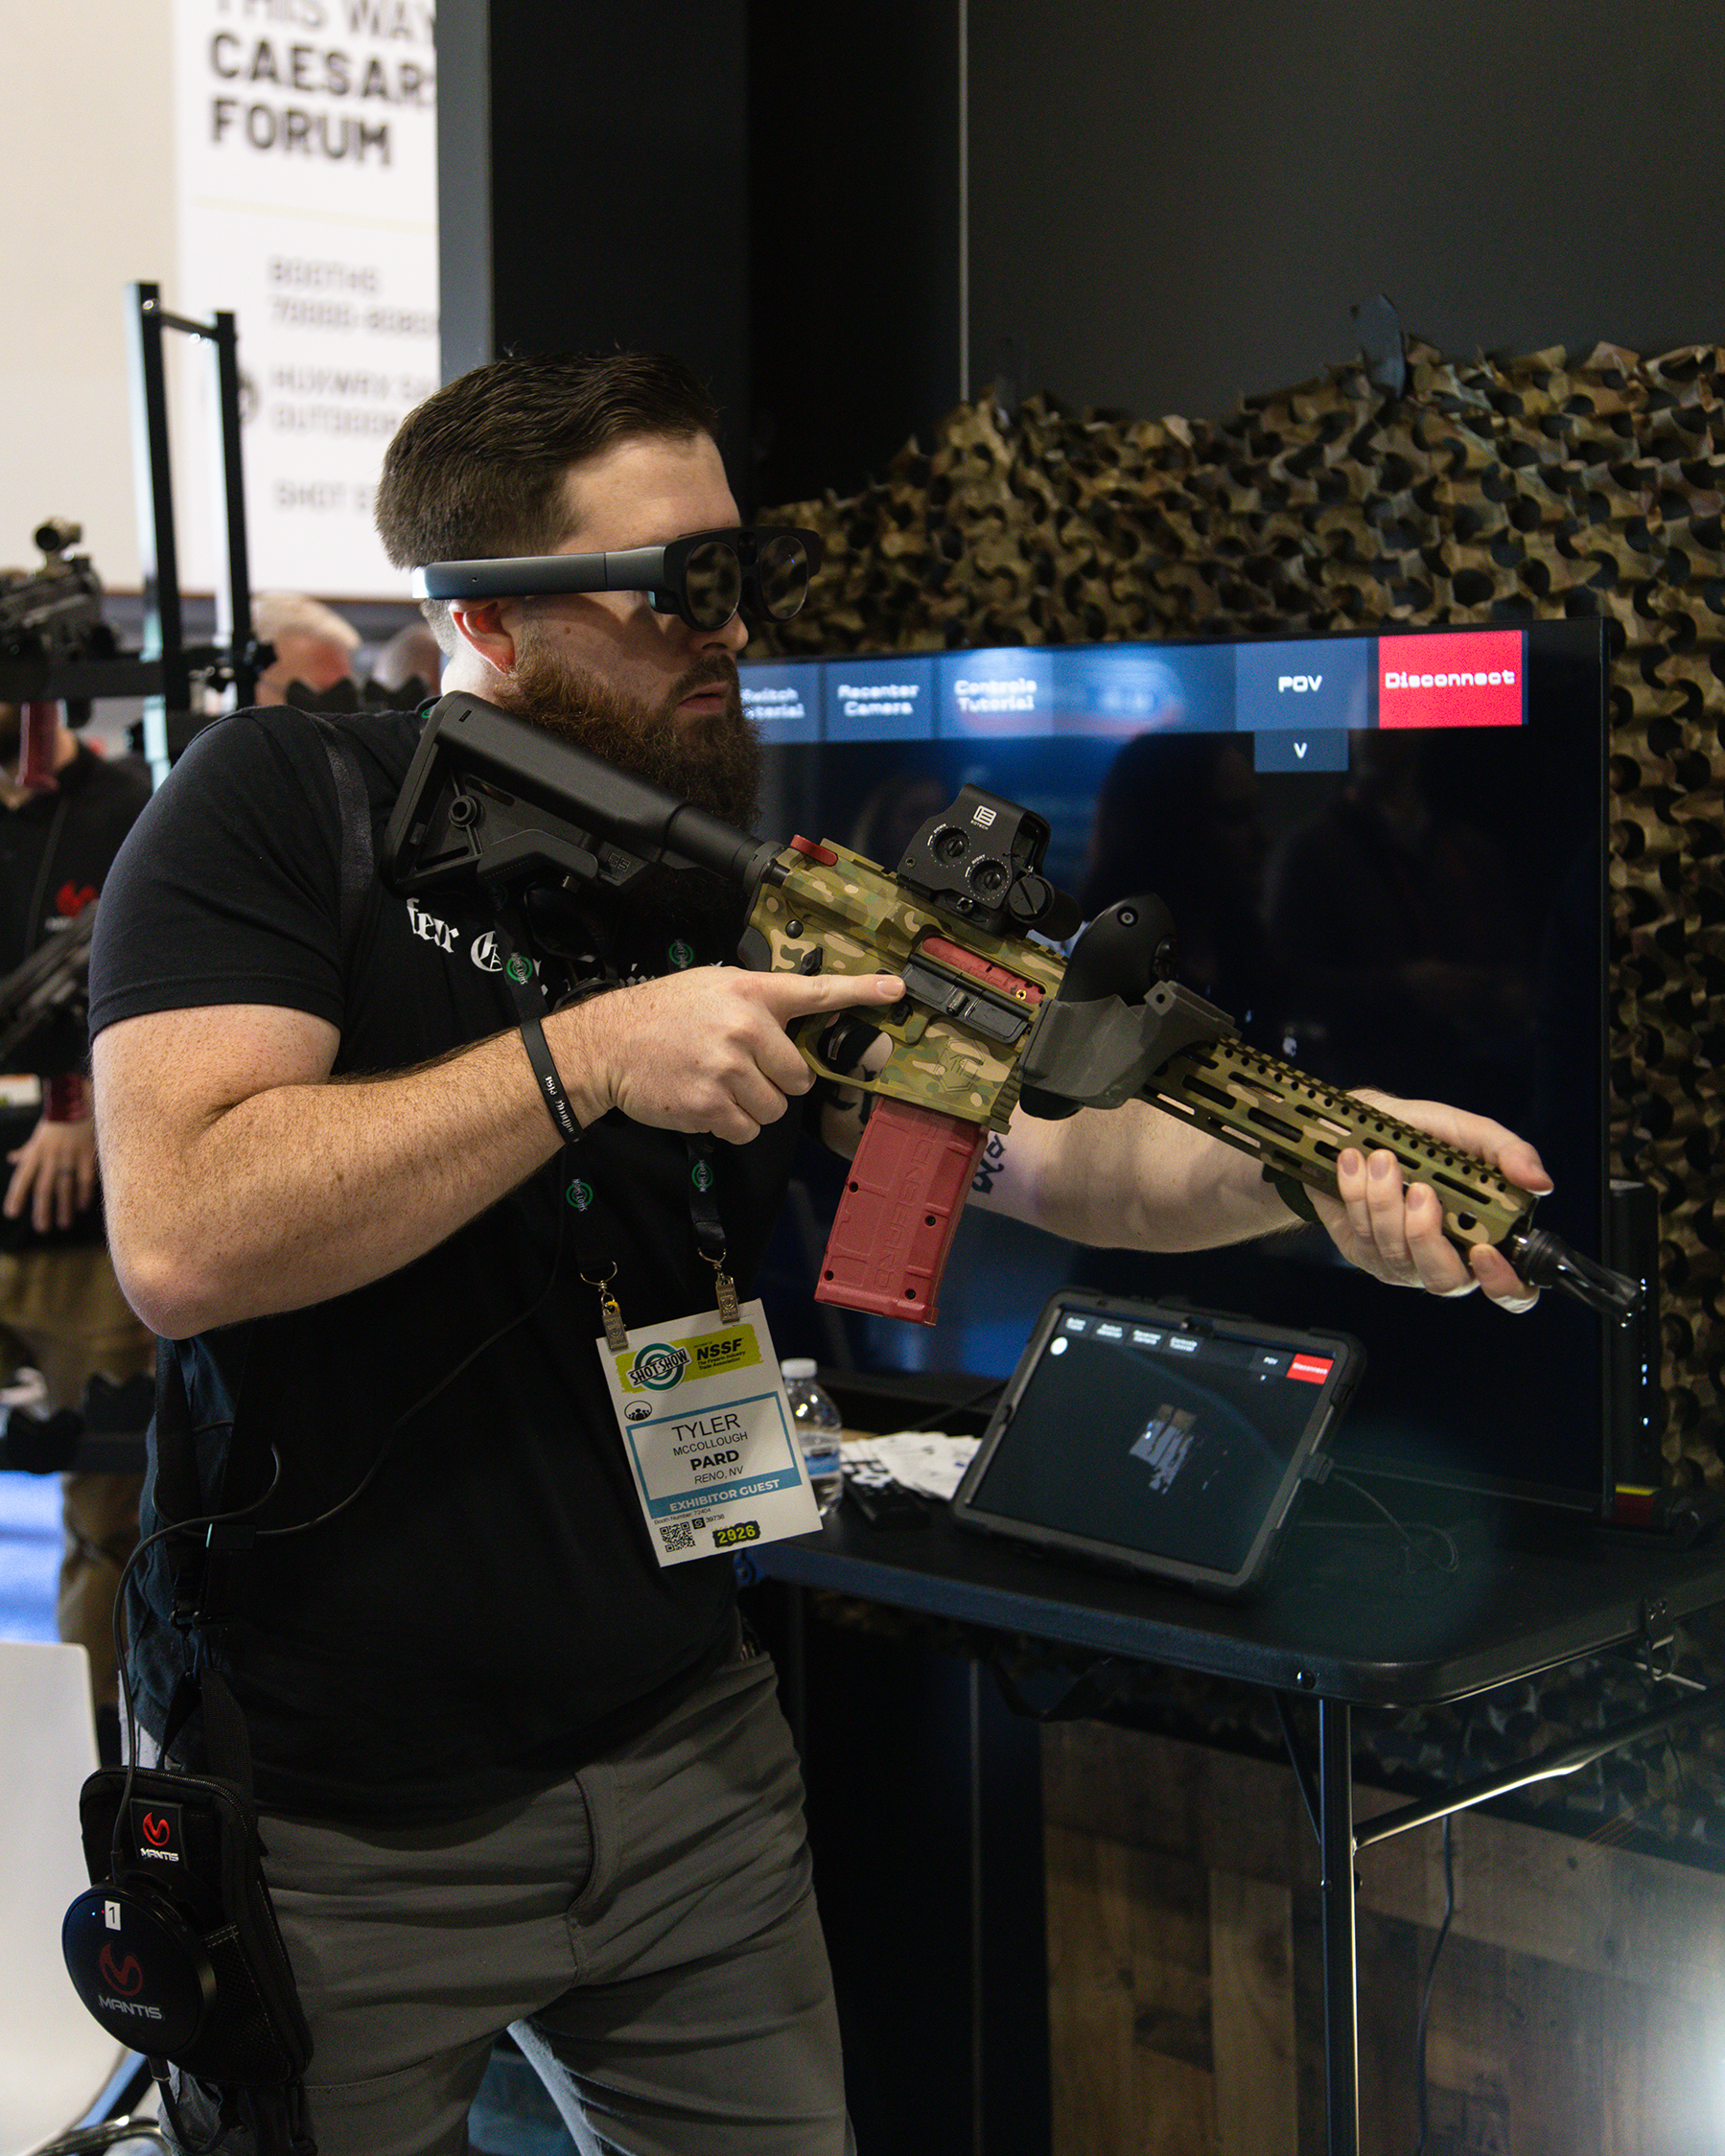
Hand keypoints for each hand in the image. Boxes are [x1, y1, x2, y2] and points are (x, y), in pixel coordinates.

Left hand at [5, 1110, 97, 1232]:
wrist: (77, 1101)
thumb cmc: (57, 1120)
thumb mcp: (37, 1135)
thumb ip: (27, 1151)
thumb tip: (12, 1159)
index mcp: (36, 1152)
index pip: (23, 1178)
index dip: (16, 1196)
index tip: (11, 1213)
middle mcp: (50, 1156)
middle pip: (44, 1188)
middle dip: (42, 1210)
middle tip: (42, 1228)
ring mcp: (69, 1156)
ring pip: (64, 1186)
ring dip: (64, 1207)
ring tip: (63, 1224)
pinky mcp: (86, 1154)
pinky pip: (84, 1178)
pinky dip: (83, 1193)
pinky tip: (82, 1206)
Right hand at [553, 968, 906, 1145]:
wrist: (609, 1044)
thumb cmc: (662, 1015)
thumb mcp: (712, 988)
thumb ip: (757, 1002)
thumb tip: (796, 1024)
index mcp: (750, 993)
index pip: (815, 991)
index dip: (861, 991)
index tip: (895, 990)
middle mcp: (745, 1028)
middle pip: (799, 1077)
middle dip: (777, 1081)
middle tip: (743, 1070)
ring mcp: (728, 1069)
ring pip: (776, 1109)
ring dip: (754, 1106)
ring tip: (720, 1085)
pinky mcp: (711, 1105)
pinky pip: (748, 1130)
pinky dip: (733, 1125)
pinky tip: (708, 1103)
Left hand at [1310, 1091, 1549, 1311]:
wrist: (1357, 1126)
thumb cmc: (1422, 1136)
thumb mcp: (1468, 1133)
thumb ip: (1506, 1152)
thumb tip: (1540, 1182)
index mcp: (1485, 1237)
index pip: (1511, 1289)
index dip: (1502, 1283)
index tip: (1484, 1250)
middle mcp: (1446, 1258)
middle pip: (1445, 1279)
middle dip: (1427, 1233)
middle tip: (1419, 1189)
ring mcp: (1403, 1262)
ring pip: (1397, 1253)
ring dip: (1385, 1202)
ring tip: (1380, 1160)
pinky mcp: (1365, 1253)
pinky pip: (1363, 1237)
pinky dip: (1357, 1195)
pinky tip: (1354, 1164)